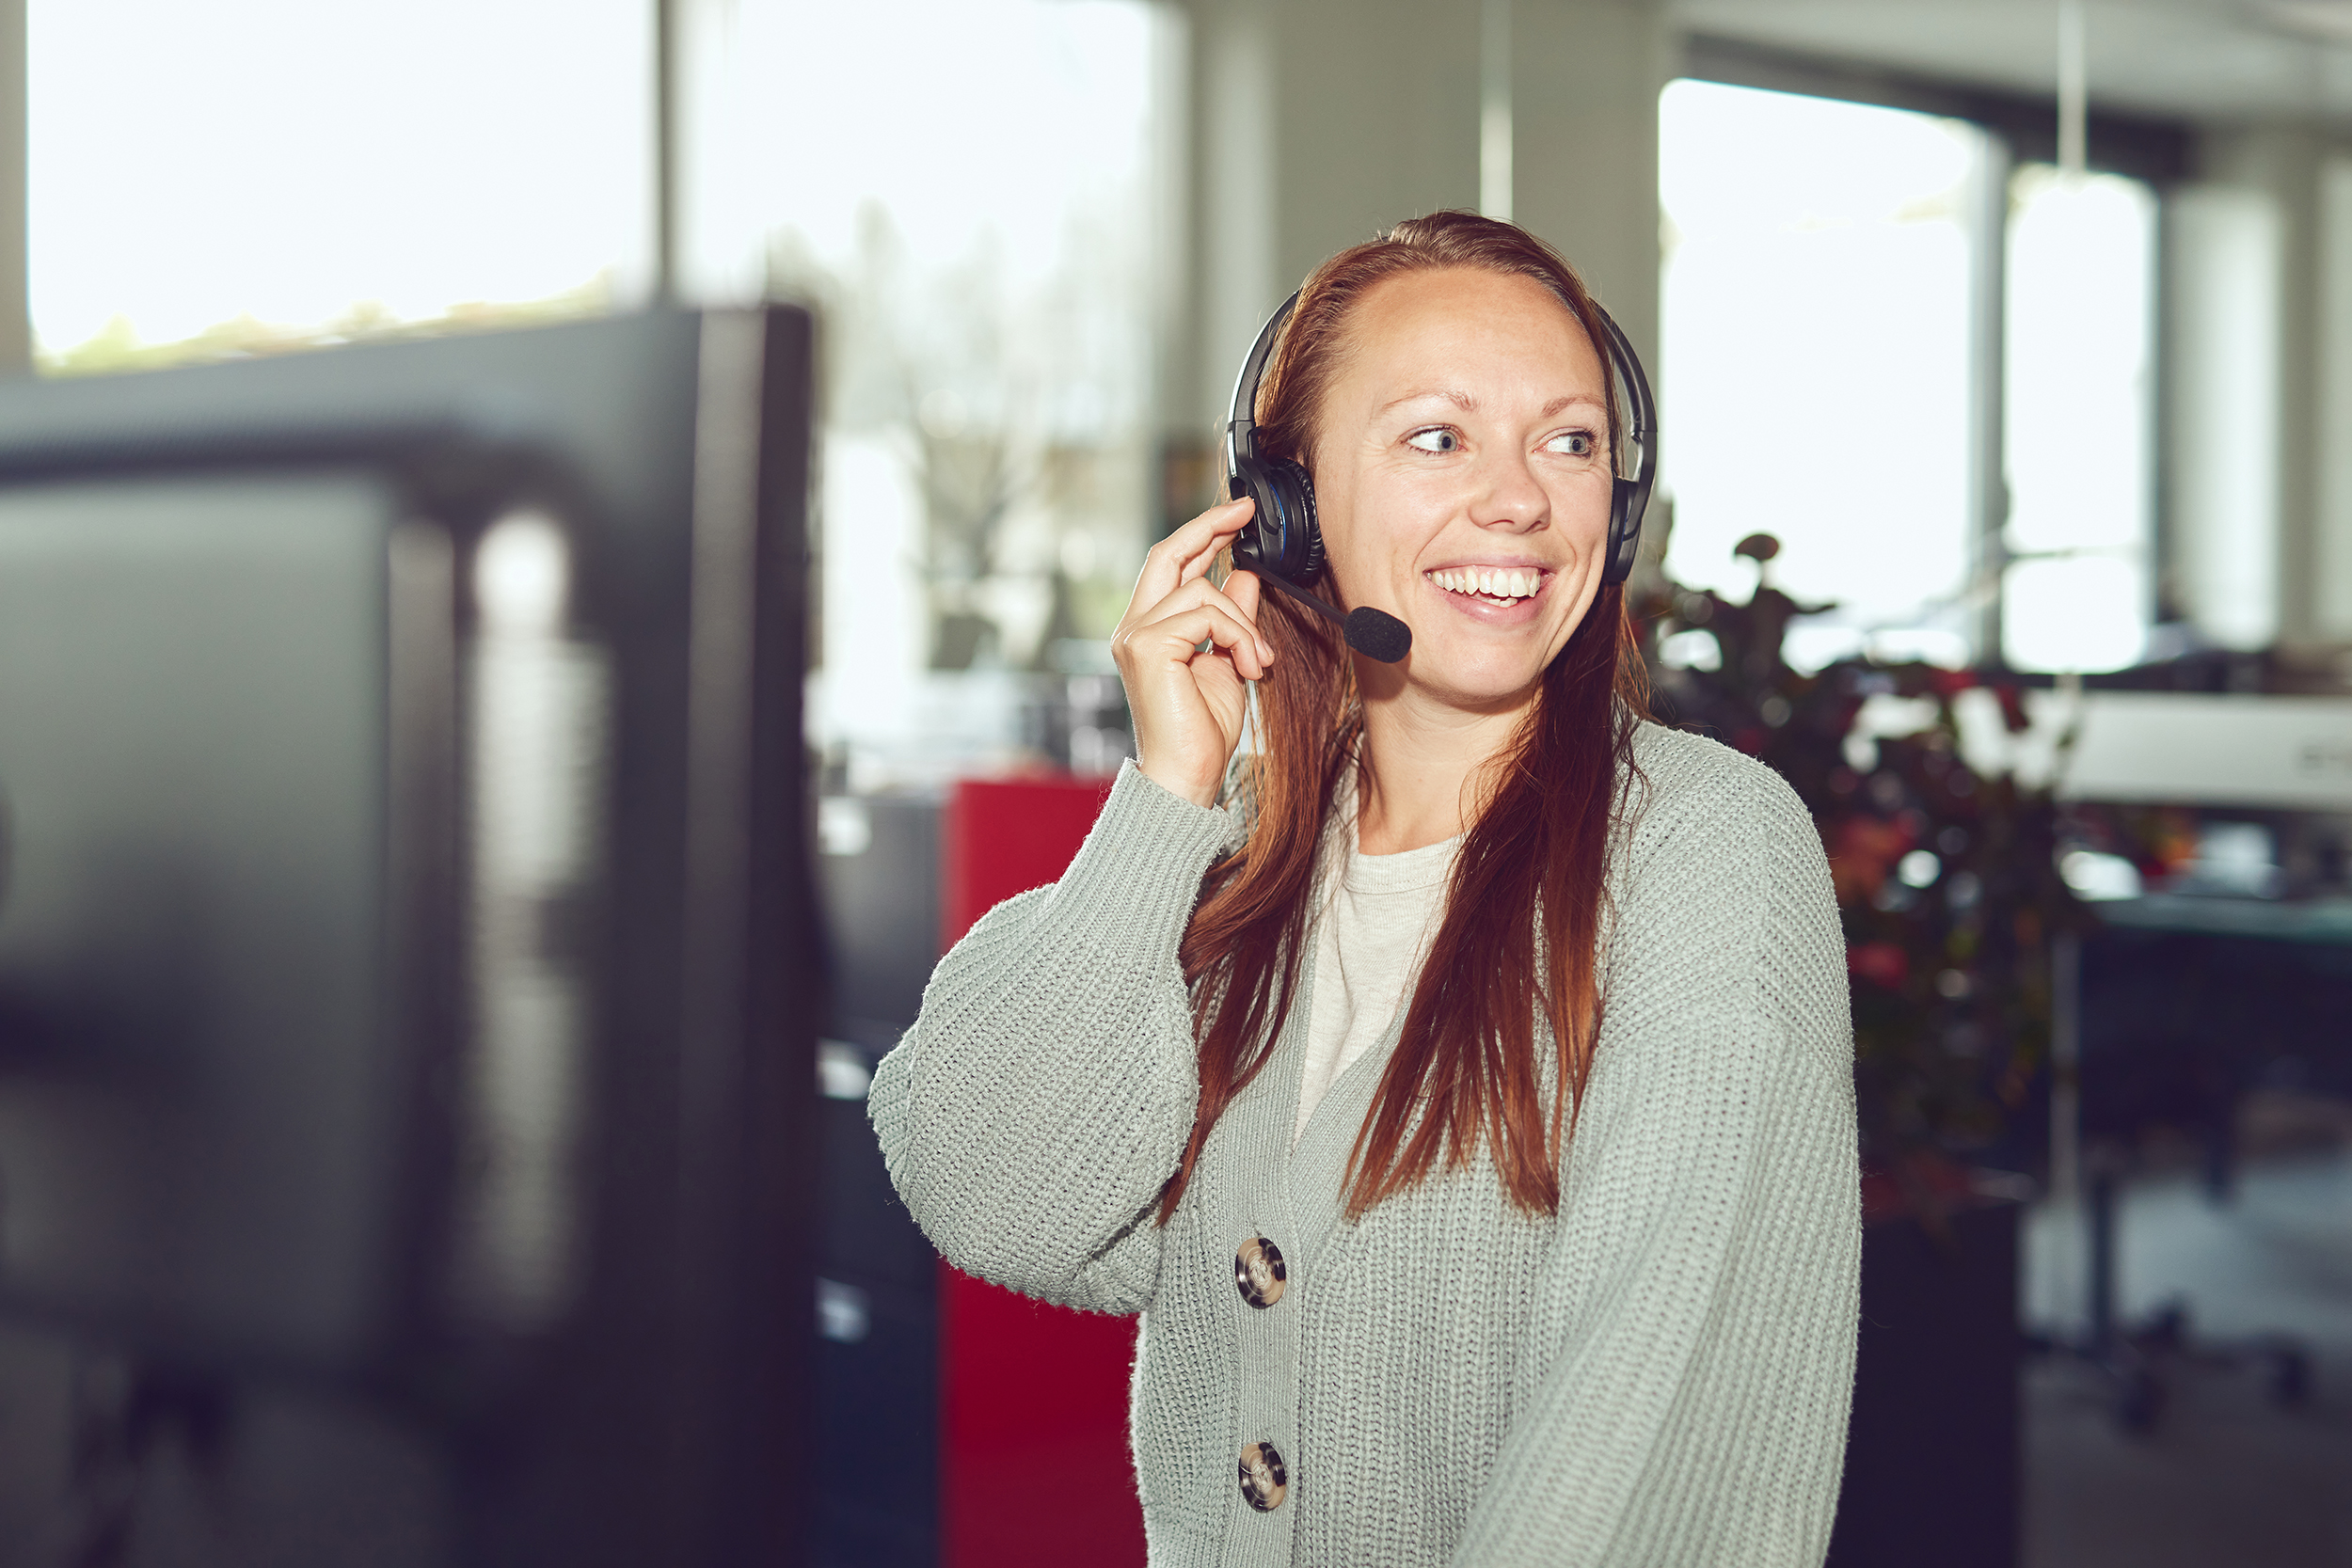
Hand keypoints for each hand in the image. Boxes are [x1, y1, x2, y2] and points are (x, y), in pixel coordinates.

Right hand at [1111, 497, 1271, 807]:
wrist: (1187, 778)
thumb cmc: (1202, 733)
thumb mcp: (1228, 662)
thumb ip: (1232, 618)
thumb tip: (1244, 575)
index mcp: (1147, 631)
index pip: (1170, 566)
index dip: (1202, 533)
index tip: (1238, 515)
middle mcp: (1133, 628)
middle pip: (1168, 554)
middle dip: (1209, 526)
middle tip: (1246, 511)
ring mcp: (1135, 636)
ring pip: (1202, 590)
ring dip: (1244, 623)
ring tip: (1260, 662)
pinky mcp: (1148, 647)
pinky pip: (1207, 615)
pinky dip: (1239, 635)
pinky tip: (1251, 667)